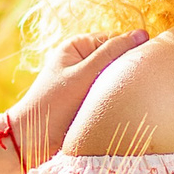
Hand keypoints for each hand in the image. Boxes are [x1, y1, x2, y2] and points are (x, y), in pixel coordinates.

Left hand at [8, 30, 149, 167]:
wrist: (31, 139)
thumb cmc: (54, 104)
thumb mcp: (84, 74)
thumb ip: (111, 53)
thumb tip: (142, 34)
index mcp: (77, 46)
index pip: (115, 40)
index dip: (130, 52)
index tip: (140, 68)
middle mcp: (80, 60)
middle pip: (116, 59)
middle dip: (125, 72)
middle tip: (135, 87)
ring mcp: (83, 80)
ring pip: (114, 79)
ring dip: (121, 88)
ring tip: (125, 99)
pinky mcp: (85, 99)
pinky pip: (108, 94)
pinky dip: (114, 100)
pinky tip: (118, 109)